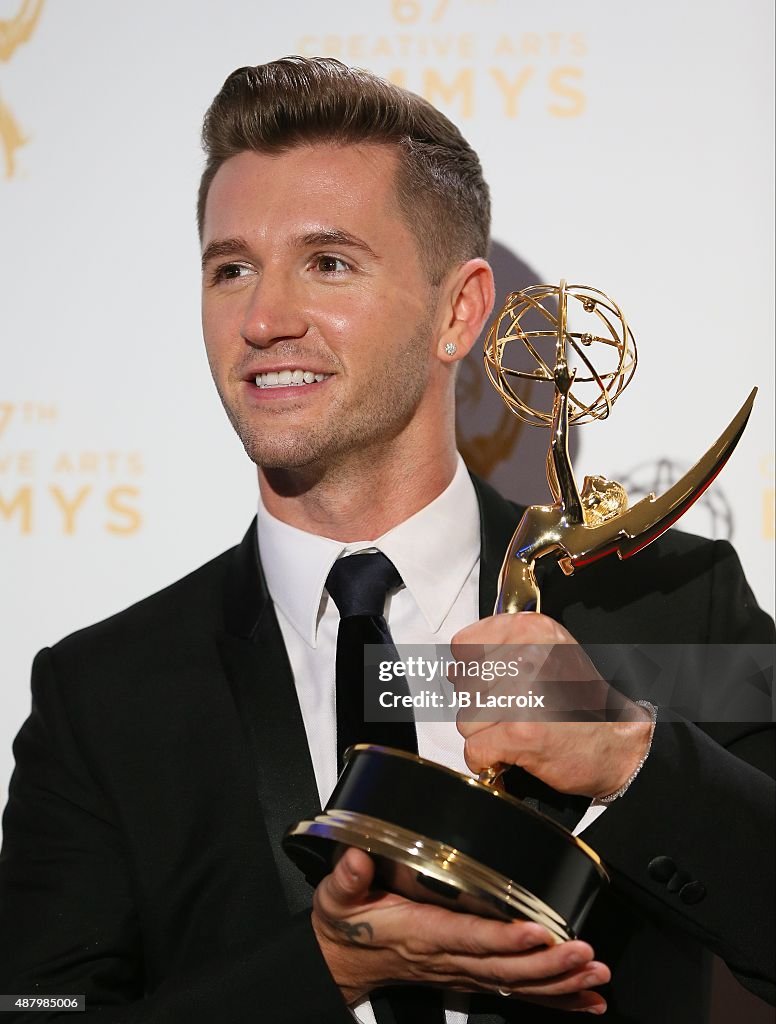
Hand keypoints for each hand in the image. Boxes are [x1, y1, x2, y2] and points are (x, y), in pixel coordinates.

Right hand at [312, 847, 609, 1011]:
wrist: (343, 960)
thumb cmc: (346, 924)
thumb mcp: (337, 897)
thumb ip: (348, 877)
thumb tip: (357, 856)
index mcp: (421, 933)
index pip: (468, 937)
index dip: (503, 939)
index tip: (536, 931)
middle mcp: (447, 958)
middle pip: (504, 968)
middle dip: (548, 964)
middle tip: (584, 952)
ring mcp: (462, 972)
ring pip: (517, 983)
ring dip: (559, 982)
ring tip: (595, 973)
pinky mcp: (471, 976)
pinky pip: (517, 992)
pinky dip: (555, 998)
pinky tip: (586, 998)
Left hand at [451, 612, 652, 797]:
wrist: (617, 743)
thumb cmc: (584, 702)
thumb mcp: (548, 652)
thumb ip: (504, 648)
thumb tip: (457, 665)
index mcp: (531, 630)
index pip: (464, 646)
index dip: (471, 669)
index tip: (489, 681)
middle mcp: (526, 657)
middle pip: (463, 686)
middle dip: (481, 705)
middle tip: (514, 710)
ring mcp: (522, 694)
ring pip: (466, 718)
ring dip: (486, 733)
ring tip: (518, 728)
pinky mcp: (519, 732)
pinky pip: (475, 749)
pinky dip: (488, 758)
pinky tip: (510, 752)